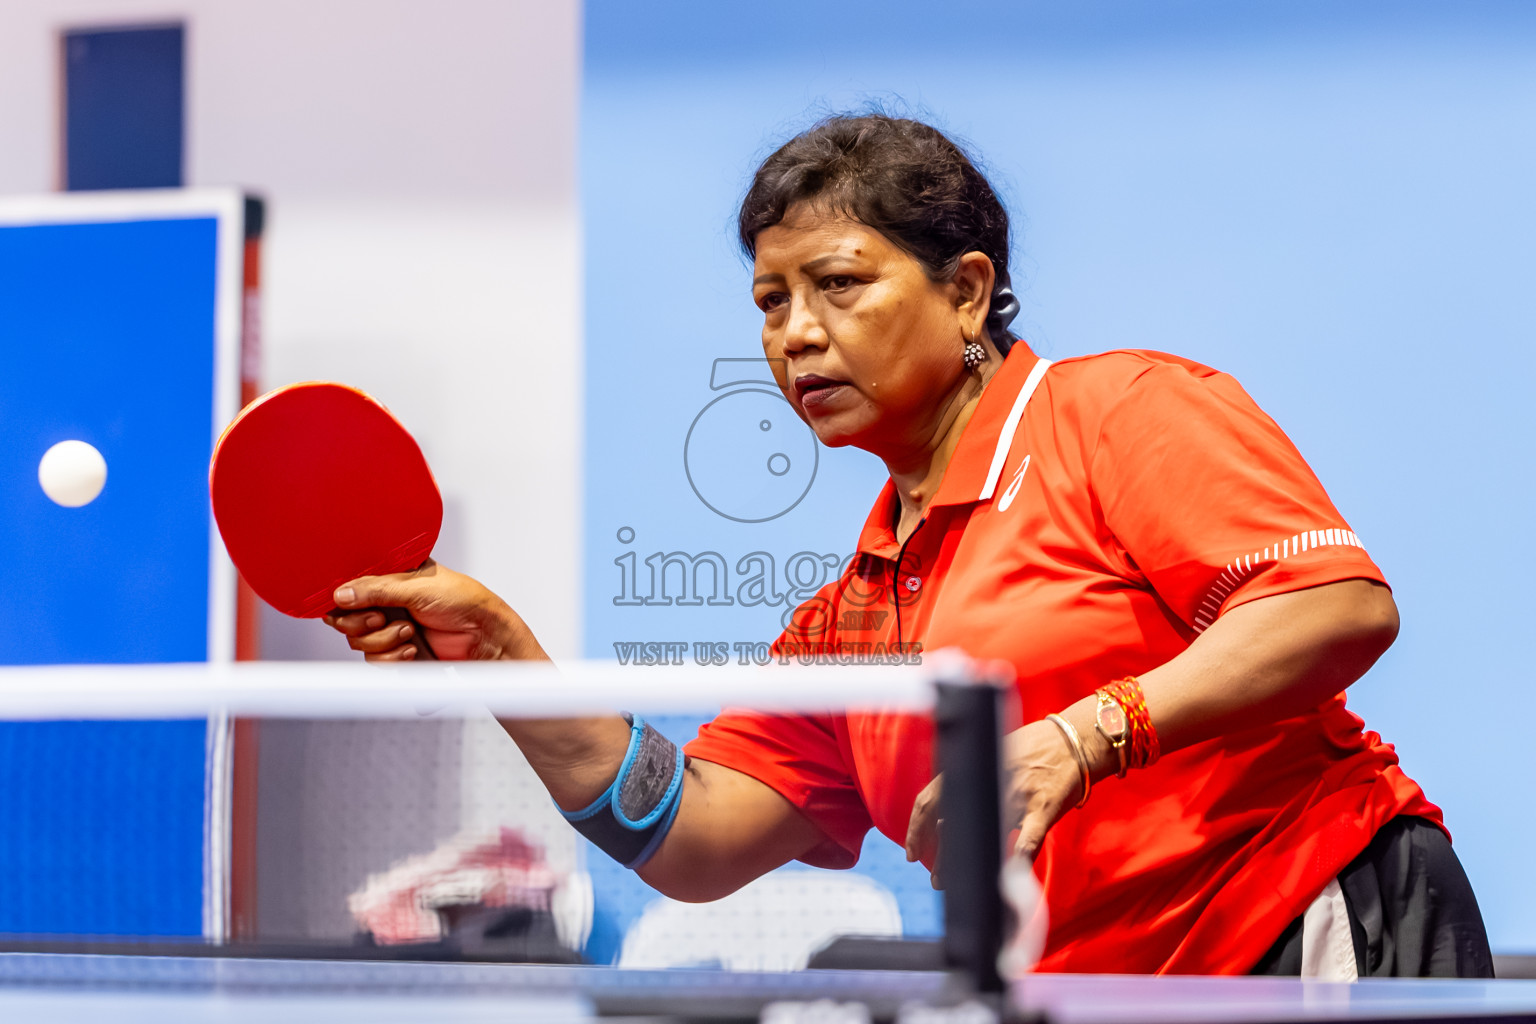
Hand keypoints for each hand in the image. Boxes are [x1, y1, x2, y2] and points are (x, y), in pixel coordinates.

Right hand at [322, 560, 545, 661]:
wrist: (486, 638)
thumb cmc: (465, 601)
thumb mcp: (419, 587)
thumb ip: (378, 589)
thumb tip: (342, 594)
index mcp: (391, 577)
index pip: (350, 586)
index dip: (343, 598)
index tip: (346, 604)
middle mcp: (387, 602)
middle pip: (345, 618)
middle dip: (361, 623)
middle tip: (380, 619)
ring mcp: (390, 628)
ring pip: (358, 642)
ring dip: (383, 641)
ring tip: (409, 632)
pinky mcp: (397, 653)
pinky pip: (376, 661)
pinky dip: (393, 658)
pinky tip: (414, 649)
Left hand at [902, 716, 1088, 887]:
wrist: (1073, 741)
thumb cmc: (1031, 750)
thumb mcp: (992, 756)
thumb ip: (969, 783)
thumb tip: (941, 817)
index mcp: (974, 766)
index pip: (931, 797)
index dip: (916, 829)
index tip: (912, 853)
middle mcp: (990, 778)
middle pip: (950, 821)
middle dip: (938, 855)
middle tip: (934, 878)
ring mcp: (1017, 794)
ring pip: (983, 835)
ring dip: (964, 864)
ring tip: (950, 883)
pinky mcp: (1044, 808)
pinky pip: (1028, 840)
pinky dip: (1017, 860)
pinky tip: (1006, 877)